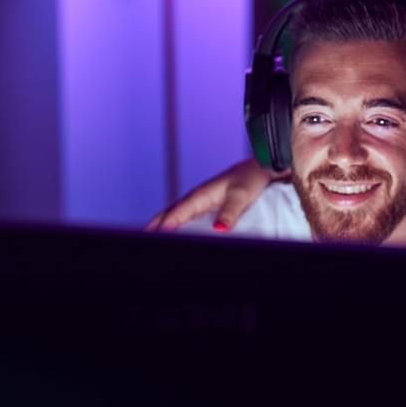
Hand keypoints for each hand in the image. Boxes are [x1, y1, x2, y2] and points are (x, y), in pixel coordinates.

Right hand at [146, 159, 276, 230]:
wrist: (264, 167)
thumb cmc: (253, 178)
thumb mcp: (241, 196)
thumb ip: (229, 213)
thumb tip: (218, 230)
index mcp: (201, 195)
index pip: (175, 214)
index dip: (162, 227)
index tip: (149, 239)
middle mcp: (198, 197)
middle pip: (170, 213)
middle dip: (154, 225)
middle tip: (141, 239)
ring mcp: (203, 200)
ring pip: (177, 213)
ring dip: (164, 224)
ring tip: (152, 237)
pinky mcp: (210, 203)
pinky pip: (188, 215)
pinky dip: (177, 223)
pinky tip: (178, 232)